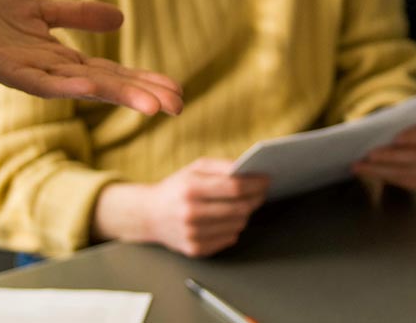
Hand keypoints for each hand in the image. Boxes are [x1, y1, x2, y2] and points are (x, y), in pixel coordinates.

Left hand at [0, 0, 183, 115]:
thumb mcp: (41, 10)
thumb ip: (78, 16)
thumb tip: (121, 20)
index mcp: (60, 60)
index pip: (111, 74)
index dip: (143, 81)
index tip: (176, 92)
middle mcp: (49, 72)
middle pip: (104, 85)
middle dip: (141, 94)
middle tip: (178, 106)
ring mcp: (29, 72)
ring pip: (81, 86)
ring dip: (116, 96)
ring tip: (151, 105)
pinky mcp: (5, 67)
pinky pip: (40, 80)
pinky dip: (67, 85)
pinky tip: (91, 87)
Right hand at [94, 158, 268, 256]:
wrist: (148, 215)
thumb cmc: (176, 188)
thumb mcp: (194, 168)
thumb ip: (222, 166)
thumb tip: (249, 170)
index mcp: (191, 189)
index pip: (235, 188)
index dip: (256, 184)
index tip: (267, 180)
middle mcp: (191, 214)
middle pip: (240, 209)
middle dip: (255, 199)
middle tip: (261, 192)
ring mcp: (193, 234)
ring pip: (238, 225)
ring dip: (245, 214)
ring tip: (241, 204)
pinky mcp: (196, 249)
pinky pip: (229, 238)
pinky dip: (233, 228)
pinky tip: (226, 219)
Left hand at [353, 120, 415, 190]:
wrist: (412, 143)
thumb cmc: (402, 127)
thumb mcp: (399, 121)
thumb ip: (392, 124)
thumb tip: (370, 130)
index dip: (413, 136)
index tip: (396, 138)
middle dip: (391, 156)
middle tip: (370, 155)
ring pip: (406, 172)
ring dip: (380, 170)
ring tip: (360, 166)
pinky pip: (402, 181)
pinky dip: (382, 176)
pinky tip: (366, 171)